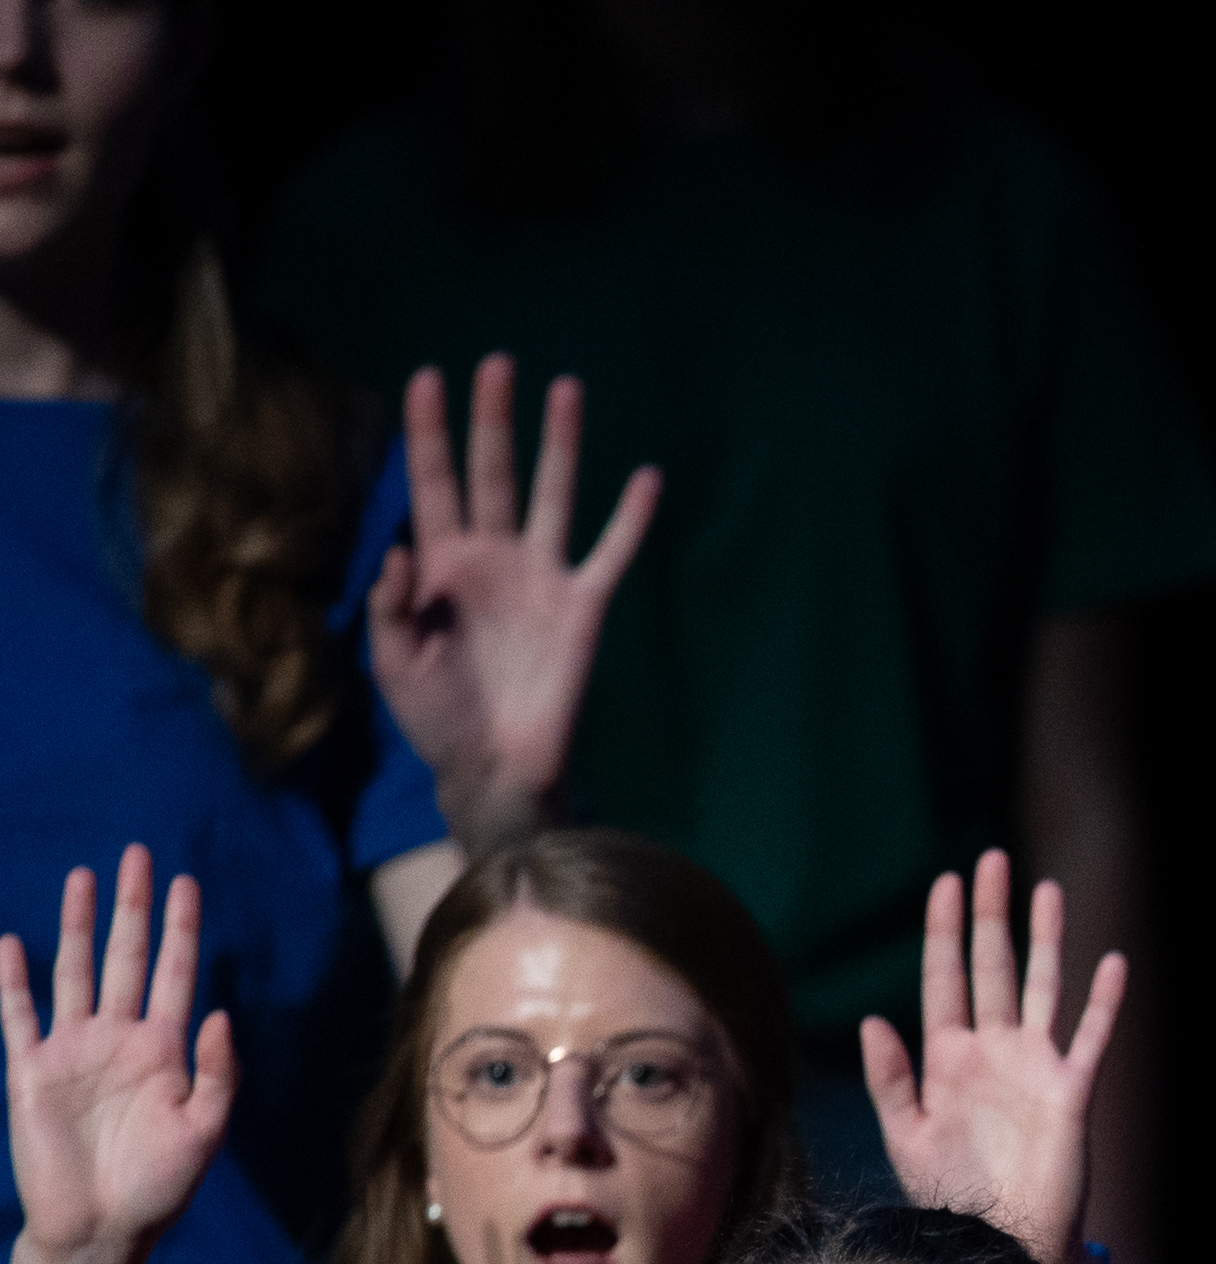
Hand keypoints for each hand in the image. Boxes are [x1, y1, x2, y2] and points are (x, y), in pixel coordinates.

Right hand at [0, 856, 236, 1263]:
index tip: (186, 883)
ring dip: (76, 926)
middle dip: (131, 909)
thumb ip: (217, 1073)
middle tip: (136, 856)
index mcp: (166, 1051)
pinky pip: (16, 1013)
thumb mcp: (204, 1132)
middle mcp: (119, 1040)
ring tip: (83, 877)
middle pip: (126, 957)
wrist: (99, 1228)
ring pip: (74, 972)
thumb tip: (219, 1012)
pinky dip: (11, 979)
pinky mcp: (30, 1070)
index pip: (176, 974)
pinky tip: (10, 942)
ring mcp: (73, 1050)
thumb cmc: (159, 1188)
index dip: (181, 929)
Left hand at [365, 357, 661, 850]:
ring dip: (558, 443)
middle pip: (492, 470)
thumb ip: (389, 605)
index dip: (427, 432)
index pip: (432, 481)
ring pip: (551, 493)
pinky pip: (609, 553)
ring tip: (565, 389)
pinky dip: (629, 518)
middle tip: (497, 364)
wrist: (493, 766)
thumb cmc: (436, 715)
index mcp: (440, 563)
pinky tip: (645, 478)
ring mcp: (541, 576)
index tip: (426, 378)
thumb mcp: (390, 662)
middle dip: (492, 417)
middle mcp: (492, 555)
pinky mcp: (583, 606)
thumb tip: (402, 551)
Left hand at [859, 853, 1122, 1263]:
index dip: (944, 928)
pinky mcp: (1071, 1092)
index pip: (945, 976)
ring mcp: (1034, 1068)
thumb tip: (875, 1018)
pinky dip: (1102, 1002)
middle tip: (992, 860)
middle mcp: (993, 1051)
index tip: (946, 880)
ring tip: (1047, 890)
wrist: (999, 1242)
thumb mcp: (905, 1136)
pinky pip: (1089, 1038)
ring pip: (1042, 987)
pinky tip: (1112, 963)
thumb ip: (890, 1078)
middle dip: (991, 914)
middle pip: (993, 966)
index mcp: (948, 1056)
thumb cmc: (947, 1195)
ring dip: (1045, 939)